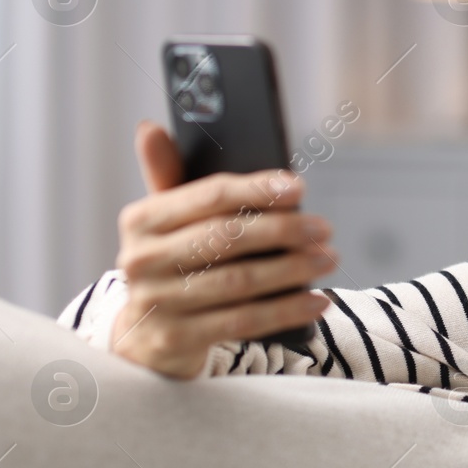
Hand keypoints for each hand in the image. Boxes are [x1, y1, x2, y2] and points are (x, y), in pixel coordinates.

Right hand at [109, 120, 335, 378]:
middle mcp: (140, 260)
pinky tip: (317, 301)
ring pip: (239, 282)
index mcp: (140, 220)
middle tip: (323, 228)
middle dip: (283, 230)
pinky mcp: (177, 339)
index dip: (257, 190)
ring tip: (328, 259)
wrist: (144, 338)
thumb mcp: (165, 223)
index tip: (298, 187)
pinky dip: (286, 310)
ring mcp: (157, 303)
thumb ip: (167, 177)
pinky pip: (243, 322)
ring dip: (293, 269)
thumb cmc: (171, 264)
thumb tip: (151, 128)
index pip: (208, 196)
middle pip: (226, 238)